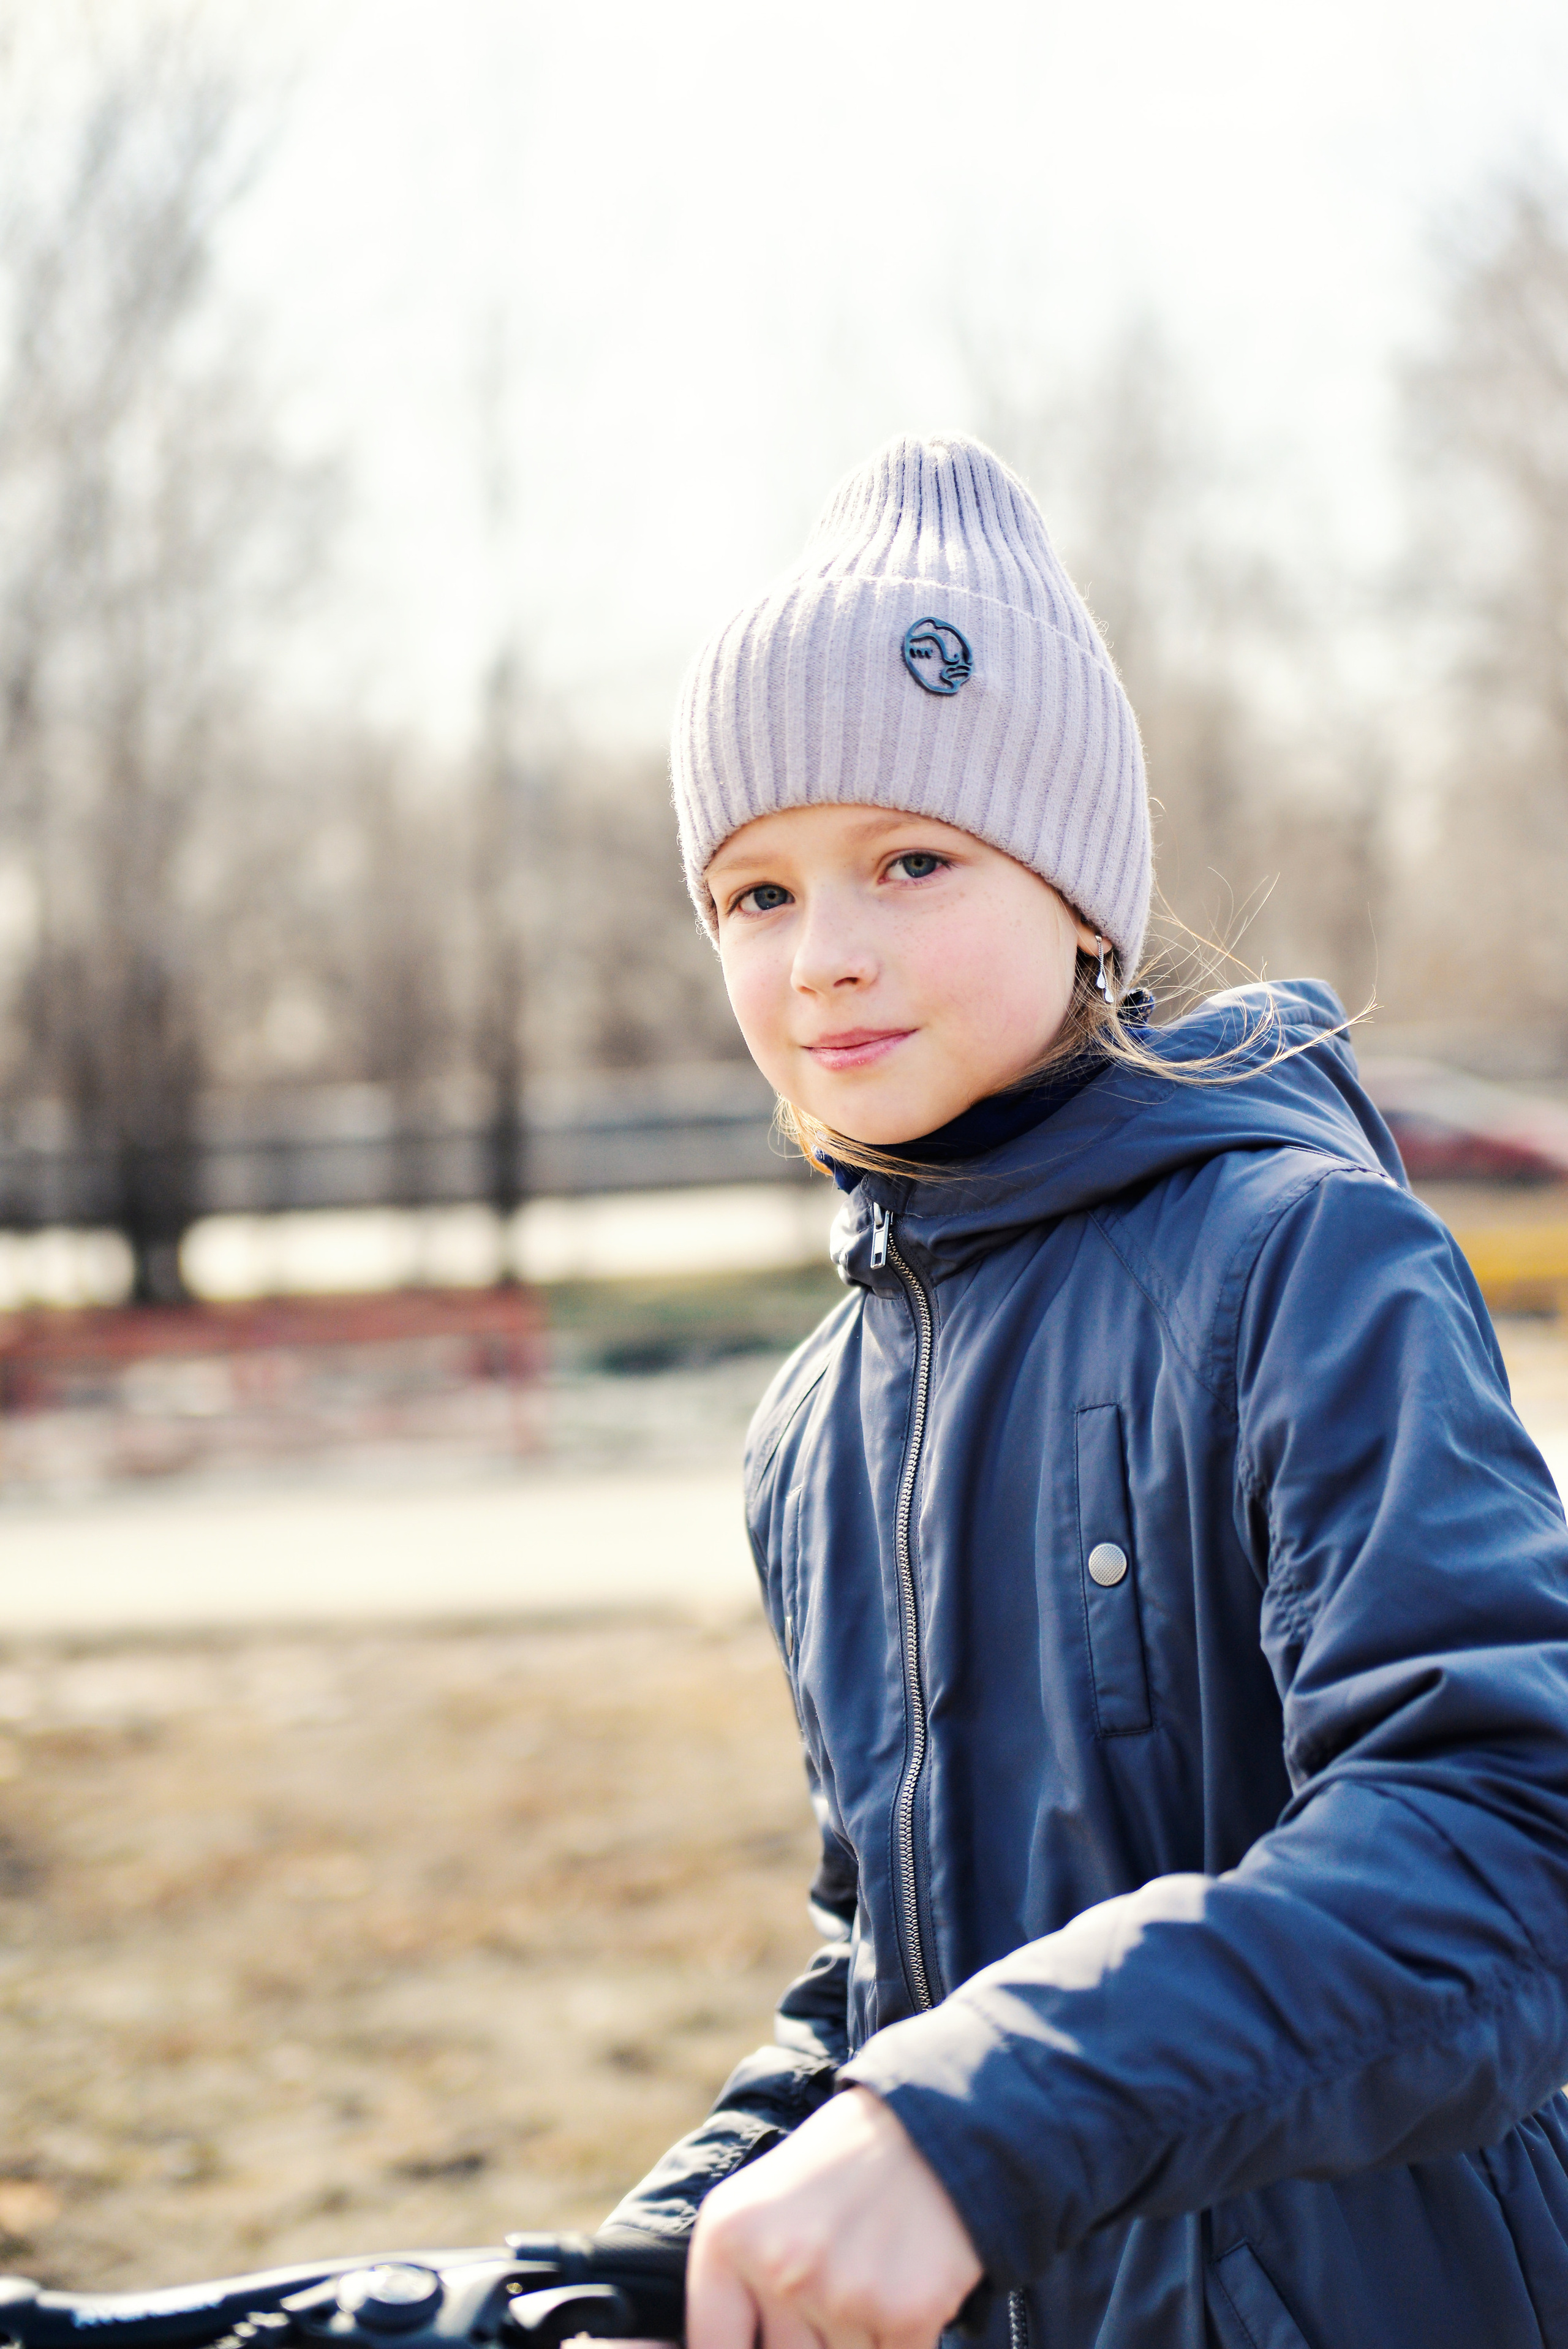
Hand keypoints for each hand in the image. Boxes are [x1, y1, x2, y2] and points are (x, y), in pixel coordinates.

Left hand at [686, 2085, 983, 2348]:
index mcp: (727, 2236)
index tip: (774, 2329)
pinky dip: (900, 2337)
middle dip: (811, 2336)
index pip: (714, 2347)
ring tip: (868, 2270)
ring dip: (857, 2334)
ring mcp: (844, 2294)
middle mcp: (779, 2268)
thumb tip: (741, 2348)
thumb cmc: (832, 2173)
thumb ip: (733, 2289)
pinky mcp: (908, 2313)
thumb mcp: (754, 2208)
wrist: (924, 2129)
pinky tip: (901, 2283)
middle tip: (833, 2277)